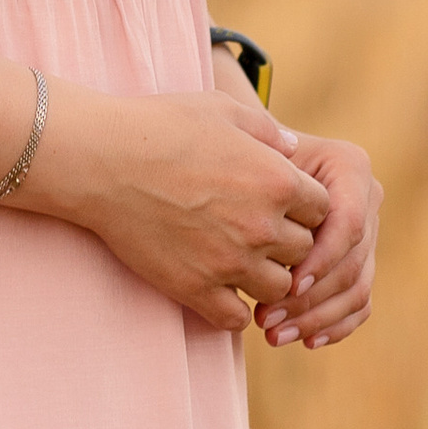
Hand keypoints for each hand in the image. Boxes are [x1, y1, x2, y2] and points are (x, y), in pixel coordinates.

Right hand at [30, 83, 325, 333]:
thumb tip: (292, 149)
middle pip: (305, 252)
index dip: (305, 207)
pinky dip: (234, 308)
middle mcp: (263, 226)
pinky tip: (219, 288)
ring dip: (267, 278)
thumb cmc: (161, 125)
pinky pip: (236, 318)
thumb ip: (267, 130)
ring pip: (278, 289)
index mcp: (278, 181)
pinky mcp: (196, 289)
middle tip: (262, 232)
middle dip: (290, 243)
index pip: (324, 210)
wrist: (103, 160)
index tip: (281, 202)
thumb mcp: (222, 110)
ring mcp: (230, 262)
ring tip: (243, 262)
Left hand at [256, 127, 379, 351]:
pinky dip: (335, 326)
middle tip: (265, 319)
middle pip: (352, 261)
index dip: (322, 258)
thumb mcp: (252, 141)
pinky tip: (305, 341)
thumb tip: (286, 152)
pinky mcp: (360, 265)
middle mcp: (367, 199)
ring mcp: (367, 235)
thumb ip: (265, 141)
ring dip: (316, 319)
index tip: (288, 284)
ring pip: (357, 289)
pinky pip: (359, 304)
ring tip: (273, 335)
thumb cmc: (244, 152)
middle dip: (310, 297)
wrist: (252, 168)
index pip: (348, 221)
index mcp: (350, 166)